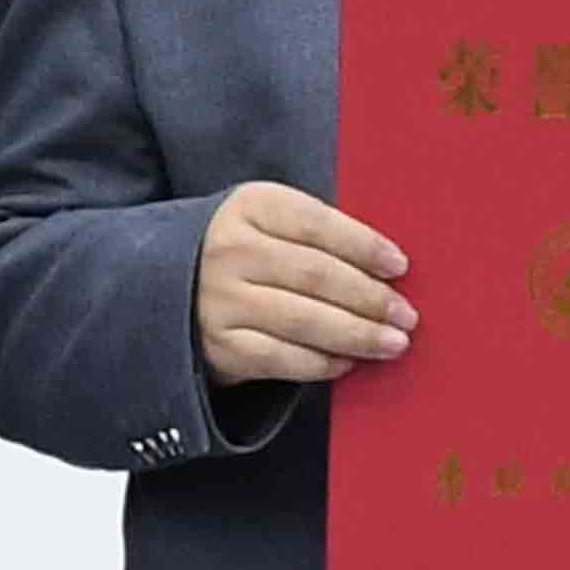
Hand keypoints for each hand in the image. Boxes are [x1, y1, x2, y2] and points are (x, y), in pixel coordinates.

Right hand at [195, 182, 415, 388]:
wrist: (163, 288)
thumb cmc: (240, 254)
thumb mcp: (264, 223)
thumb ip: (313, 235)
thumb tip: (386, 270)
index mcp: (249, 206)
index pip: (316, 223)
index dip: (363, 245)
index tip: (400, 266)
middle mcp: (230, 250)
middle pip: (316, 274)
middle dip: (370, 298)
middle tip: (406, 316)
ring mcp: (221, 299)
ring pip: (304, 319)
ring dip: (357, 334)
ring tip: (393, 343)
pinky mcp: (220, 344)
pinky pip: (282, 358)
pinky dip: (322, 363)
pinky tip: (347, 363)